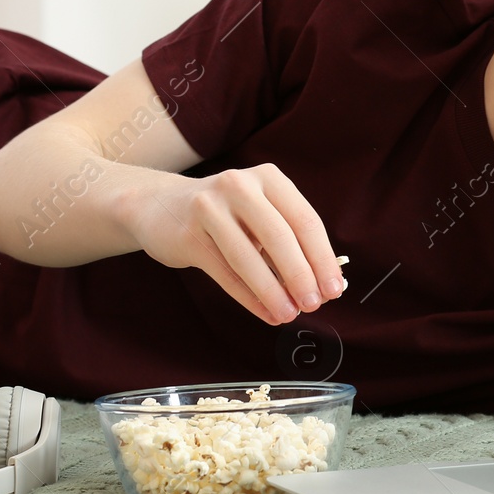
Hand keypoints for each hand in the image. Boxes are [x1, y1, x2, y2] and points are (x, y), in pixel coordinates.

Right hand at [124, 163, 344, 324]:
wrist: (159, 206)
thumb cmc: (225, 215)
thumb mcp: (260, 215)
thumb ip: (289, 243)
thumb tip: (323, 285)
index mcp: (269, 178)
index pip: (305, 220)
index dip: (322, 258)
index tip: (334, 289)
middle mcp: (240, 185)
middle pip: (280, 236)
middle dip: (301, 276)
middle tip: (314, 304)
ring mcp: (209, 207)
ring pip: (248, 257)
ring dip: (273, 292)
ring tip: (289, 315)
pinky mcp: (187, 234)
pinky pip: (224, 272)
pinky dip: (248, 297)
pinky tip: (266, 313)